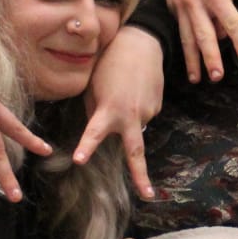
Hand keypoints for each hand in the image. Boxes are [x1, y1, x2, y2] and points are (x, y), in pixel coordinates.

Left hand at [74, 27, 164, 198]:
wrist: (142, 42)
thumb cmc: (109, 60)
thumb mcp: (93, 84)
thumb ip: (94, 109)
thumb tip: (99, 127)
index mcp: (110, 108)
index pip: (94, 132)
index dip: (86, 147)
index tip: (79, 161)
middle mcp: (131, 115)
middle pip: (136, 152)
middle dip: (141, 176)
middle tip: (148, 196)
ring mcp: (147, 111)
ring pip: (133, 125)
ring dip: (127, 116)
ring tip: (123, 87)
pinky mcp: (157, 105)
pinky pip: (142, 113)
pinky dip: (136, 106)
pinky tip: (134, 89)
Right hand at [165, 0, 237, 83]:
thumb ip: (229, 3)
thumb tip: (222, 31)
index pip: (232, 23)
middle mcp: (196, 1)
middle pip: (206, 36)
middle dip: (211, 59)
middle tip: (217, 77)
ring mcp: (181, 4)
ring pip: (187, 37)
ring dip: (193, 60)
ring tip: (197, 79)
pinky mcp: (171, 5)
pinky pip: (179, 29)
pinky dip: (184, 46)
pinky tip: (187, 61)